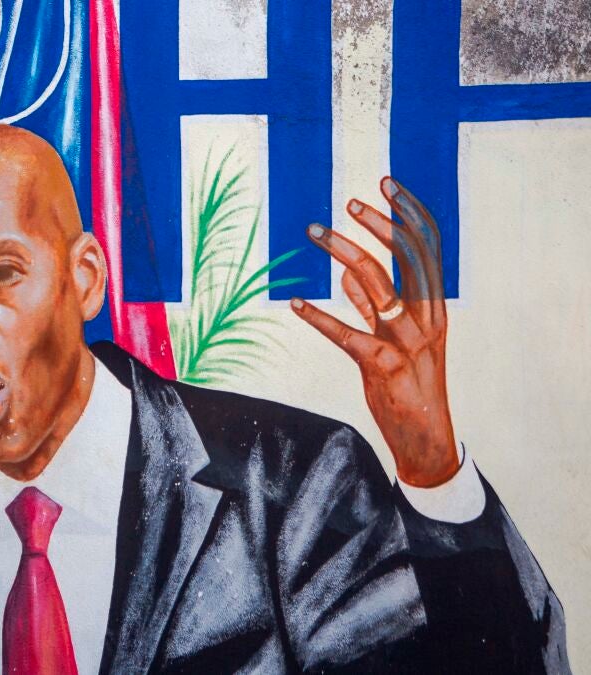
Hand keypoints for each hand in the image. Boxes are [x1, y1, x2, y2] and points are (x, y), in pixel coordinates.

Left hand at [291, 177, 458, 487]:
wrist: (425, 438)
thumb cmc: (409, 385)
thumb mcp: (396, 339)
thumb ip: (373, 306)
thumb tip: (347, 273)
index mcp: (434, 308)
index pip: (427, 248)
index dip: (408, 213)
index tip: (384, 185)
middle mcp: (427, 320)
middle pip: (407, 258)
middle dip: (377, 225)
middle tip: (347, 204)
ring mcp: (407, 343)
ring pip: (379, 286)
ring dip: (345, 254)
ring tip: (316, 232)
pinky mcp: (383, 367)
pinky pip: (348, 335)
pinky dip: (320, 317)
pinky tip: (297, 302)